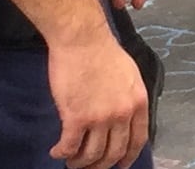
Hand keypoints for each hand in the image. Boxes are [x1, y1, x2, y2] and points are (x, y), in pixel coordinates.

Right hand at [47, 33, 150, 168]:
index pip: (137, 140)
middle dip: (101, 165)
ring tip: (71, 160)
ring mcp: (100, 118)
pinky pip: (70, 147)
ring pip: (91, 155)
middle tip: (89, 167)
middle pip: (113, 153)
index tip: (120, 166)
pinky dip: (62, 153)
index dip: (128, 157)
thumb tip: (124, 118)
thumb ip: (128, 98)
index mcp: (137, 102)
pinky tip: (57, 151)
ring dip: (79, 162)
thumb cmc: (101, 52)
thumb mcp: (128, 75)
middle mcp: (122, 113)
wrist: (82, 39)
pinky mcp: (77, 118)